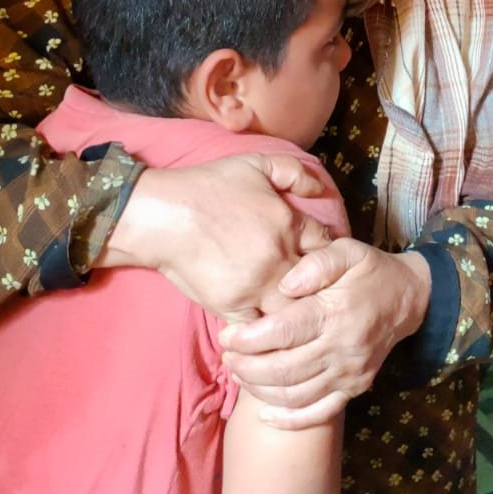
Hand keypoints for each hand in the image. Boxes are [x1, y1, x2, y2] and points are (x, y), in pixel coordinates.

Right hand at [95, 154, 333, 321]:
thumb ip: (294, 173)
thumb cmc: (208, 186)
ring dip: (295, 313)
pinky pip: (260, 328)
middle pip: (317, 286)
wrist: (163, 215)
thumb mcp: (256, 163)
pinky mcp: (231, 306)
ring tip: (297, 316)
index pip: (327, 248)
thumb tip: (321, 189)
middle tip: (319, 294)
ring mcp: (255, 286)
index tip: (325, 262)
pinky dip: (265, 330)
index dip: (329, 255)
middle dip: (320, 290)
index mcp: (288, 224)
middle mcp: (278, 259)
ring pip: (293, 313)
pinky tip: (267, 328)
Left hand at [219, 238, 431, 429]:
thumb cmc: (369, 271)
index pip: (283, 332)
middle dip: (246, 367)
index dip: (248, 339)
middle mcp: (342, 349)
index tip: (226, 336)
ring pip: (295, 396)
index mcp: (335, 313)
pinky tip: (264, 414)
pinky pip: (318, 414)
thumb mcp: (347, 251)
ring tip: (238, 375)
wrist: (409, 298)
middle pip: (284, 370)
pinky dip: (289, 420)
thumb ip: (316, 263)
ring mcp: (349, 374)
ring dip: (259, 391)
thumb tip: (285, 286)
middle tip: (225, 357)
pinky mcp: (354, 389)